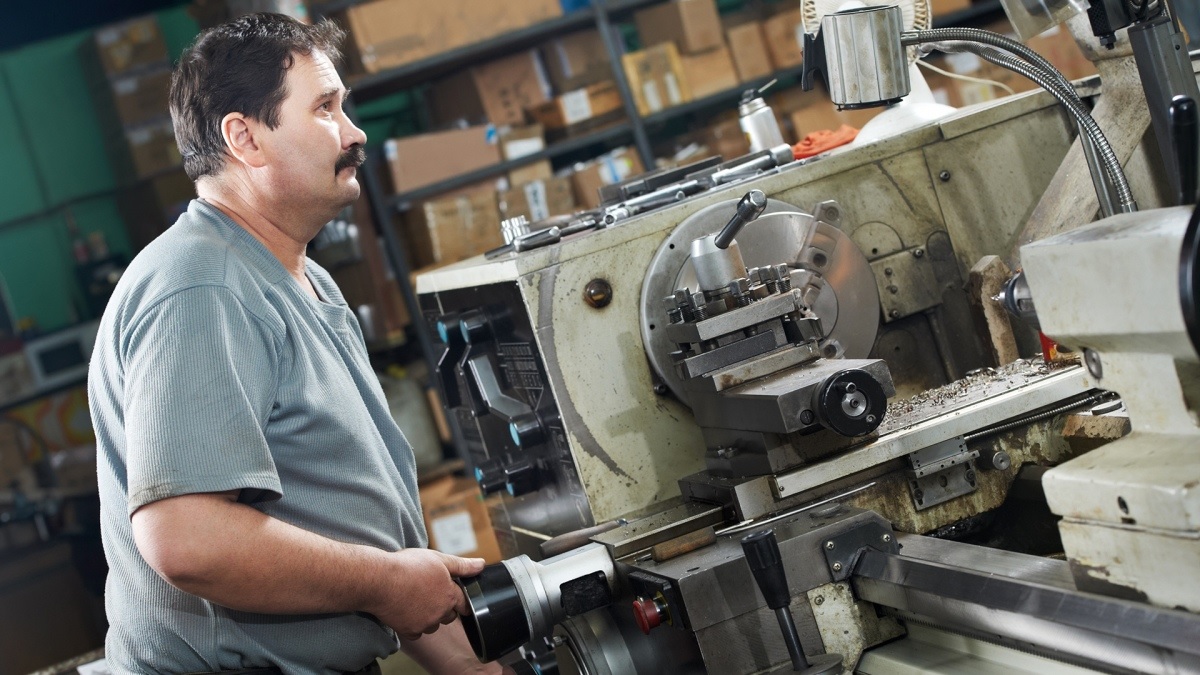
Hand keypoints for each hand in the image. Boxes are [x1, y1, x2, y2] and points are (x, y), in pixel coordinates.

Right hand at [370, 548, 484, 639]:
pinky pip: (416, 632)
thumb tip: (481, 565)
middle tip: (430, 592)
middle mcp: (440, 613)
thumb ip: (462, 565)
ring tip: (416, 600)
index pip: (464, 604)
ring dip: (429, 616)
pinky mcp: (409, 631)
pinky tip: (406, 610)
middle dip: (444, 606)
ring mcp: (424, 624)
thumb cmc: (408, 566)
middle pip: (449, 615)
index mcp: (449, 595)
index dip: (461, 600)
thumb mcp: (439, 559)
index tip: (456, 597)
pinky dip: (413, 624)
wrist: (380, 580)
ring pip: (432, 625)